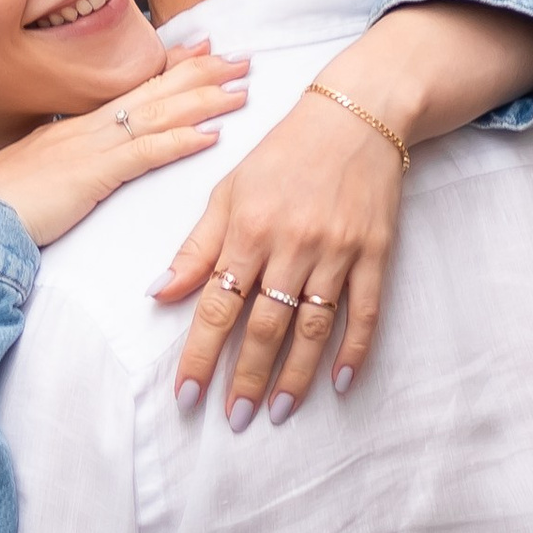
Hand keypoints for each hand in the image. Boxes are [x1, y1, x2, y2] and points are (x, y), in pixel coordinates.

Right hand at [0, 42, 248, 247]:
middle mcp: (85, 128)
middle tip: (241, 58)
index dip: (170, 68)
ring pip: (157, 115)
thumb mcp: (36, 177)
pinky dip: (180, 141)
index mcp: (73, 128)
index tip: (203, 50)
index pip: (132, 88)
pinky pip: (144, 153)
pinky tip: (211, 136)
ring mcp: (88, 147)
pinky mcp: (91, 174)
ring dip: (203, 100)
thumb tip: (80, 167)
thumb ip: (64, 167)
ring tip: (241, 90)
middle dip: (200, 73)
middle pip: (153, 91)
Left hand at [159, 0, 532, 426]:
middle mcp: (290, 246)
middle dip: (245, 378)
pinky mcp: (374, 253)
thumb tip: (158, 293)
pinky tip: (339, 384)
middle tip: (233, 418)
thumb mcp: (227, 192)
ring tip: (276, 412)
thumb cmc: (282, 154)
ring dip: (294, 375)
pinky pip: (364, 312)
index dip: (199, 355)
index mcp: (247, 231)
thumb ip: (195, 247)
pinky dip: (353, 350)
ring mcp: (336, 252)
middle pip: (263, 327)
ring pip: (312, 328)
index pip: (216, 307)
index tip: (186, 396)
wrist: (355, 114)